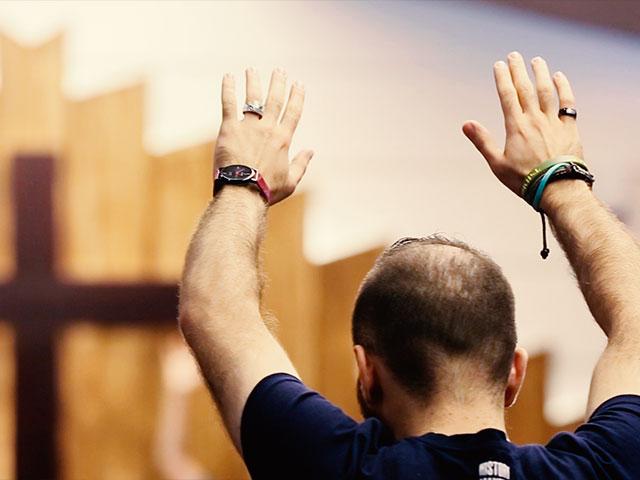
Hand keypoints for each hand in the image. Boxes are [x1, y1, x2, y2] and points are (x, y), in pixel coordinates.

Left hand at [214, 67, 312, 204]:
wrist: (243, 193)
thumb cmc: (267, 191)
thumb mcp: (291, 181)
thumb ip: (302, 164)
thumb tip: (311, 151)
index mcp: (284, 140)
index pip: (293, 112)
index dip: (297, 96)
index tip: (298, 84)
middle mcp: (268, 129)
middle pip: (275, 100)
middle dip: (278, 83)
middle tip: (279, 70)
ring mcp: (248, 127)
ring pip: (253, 97)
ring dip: (254, 82)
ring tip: (252, 70)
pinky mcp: (230, 129)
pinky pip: (228, 103)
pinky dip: (228, 89)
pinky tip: (228, 76)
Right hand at [462, 52, 582, 195]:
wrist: (557, 188)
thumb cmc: (524, 179)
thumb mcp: (497, 164)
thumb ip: (482, 141)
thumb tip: (466, 124)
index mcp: (516, 127)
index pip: (507, 96)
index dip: (502, 78)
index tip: (499, 65)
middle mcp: (535, 119)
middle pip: (525, 89)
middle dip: (518, 70)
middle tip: (514, 55)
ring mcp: (553, 122)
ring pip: (547, 91)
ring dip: (541, 73)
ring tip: (536, 60)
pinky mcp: (569, 128)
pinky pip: (567, 103)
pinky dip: (563, 88)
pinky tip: (559, 77)